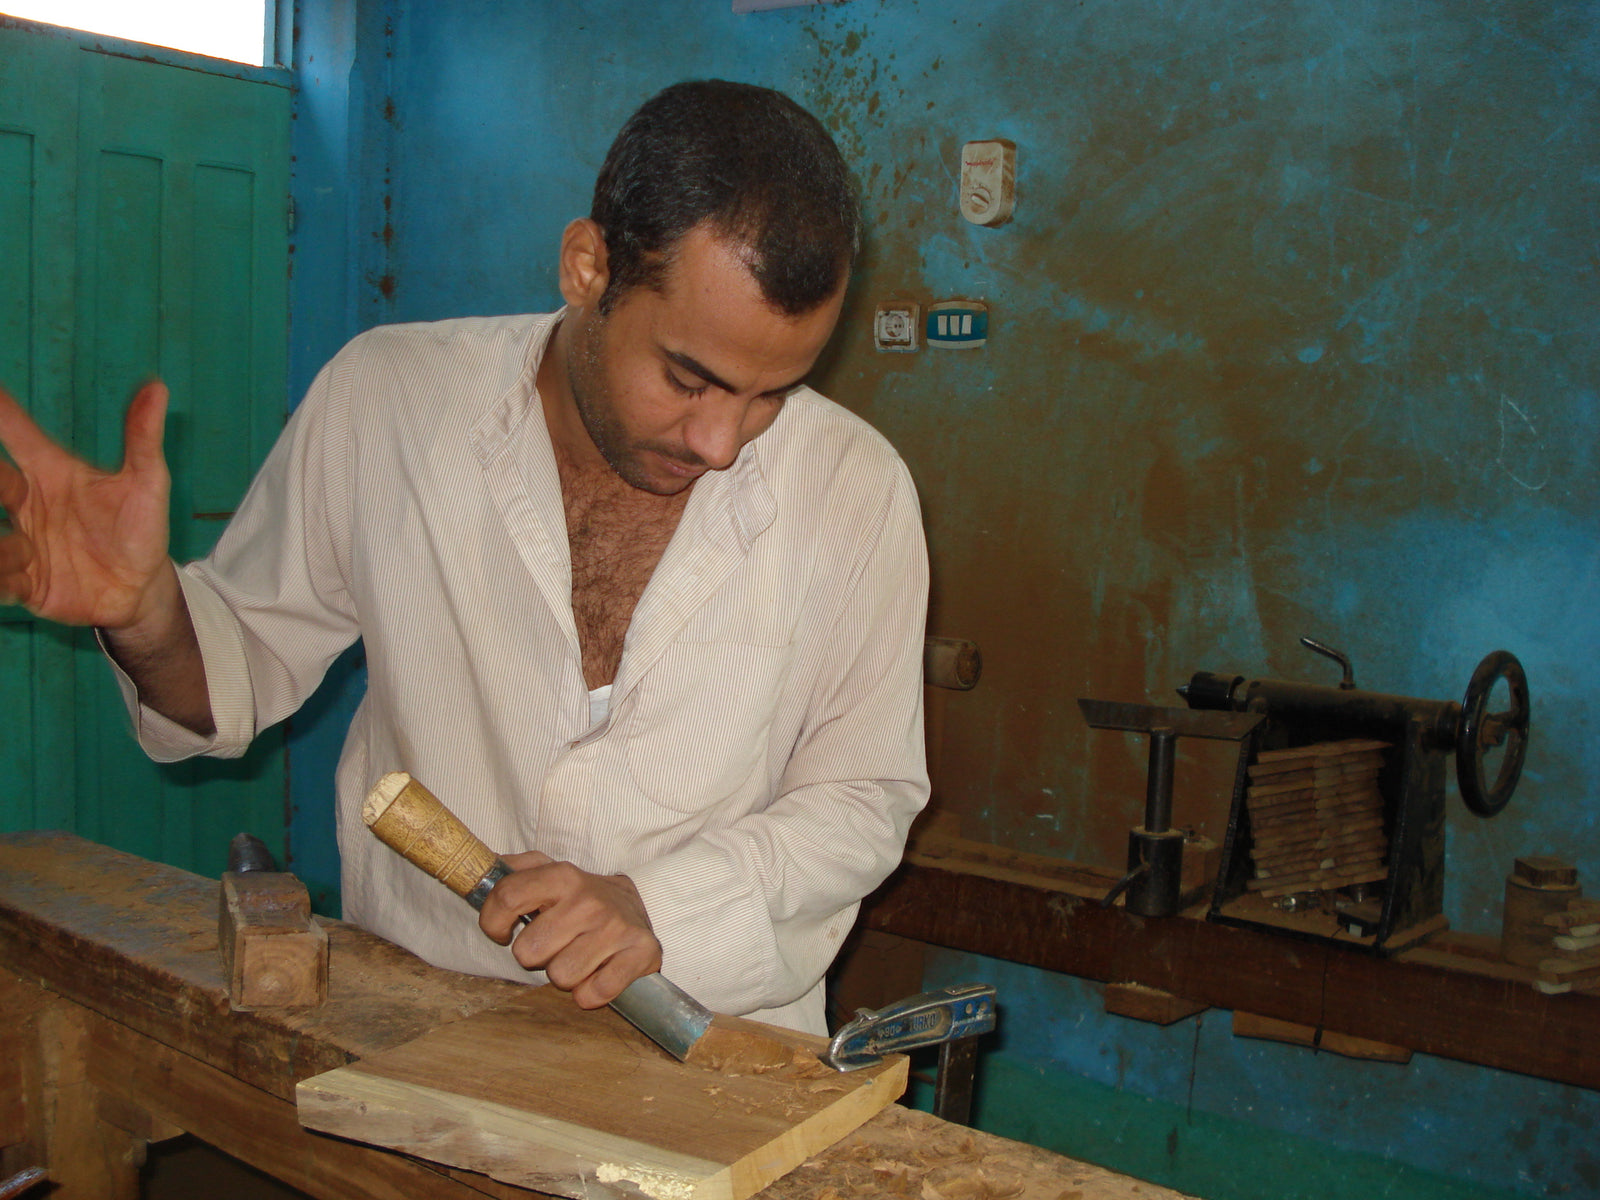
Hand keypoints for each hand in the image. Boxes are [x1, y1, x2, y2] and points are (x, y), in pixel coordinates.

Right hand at [0, 381, 173, 628]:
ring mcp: (21, 541)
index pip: (17, 434)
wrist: (141, 588)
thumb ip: (143, 438)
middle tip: (12, 490)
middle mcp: (27, 502)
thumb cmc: (140, 528)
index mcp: (50, 472)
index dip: (0, 412)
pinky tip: (15, 576)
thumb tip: (157, 386)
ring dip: (3, 541)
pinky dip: (2, 578)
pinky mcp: (24, 581)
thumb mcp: (147, 483)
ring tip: (24, 548)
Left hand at [479, 851, 663, 1008]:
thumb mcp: (548, 872)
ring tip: (577, 956)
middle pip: (528, 951)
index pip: (507, 897)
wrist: (637, 906)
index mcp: (563, 875)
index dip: (492, 922)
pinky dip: (590, 992)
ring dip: (565, 974)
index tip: (502, 932)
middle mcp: (589, 900)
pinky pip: (593, 993)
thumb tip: (485, 866)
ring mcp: (616, 928)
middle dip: (535, 956)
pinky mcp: (640, 953)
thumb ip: (513, 869)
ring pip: (560, 976)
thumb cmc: (580, 898)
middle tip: (553, 944)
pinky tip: (598, 972)